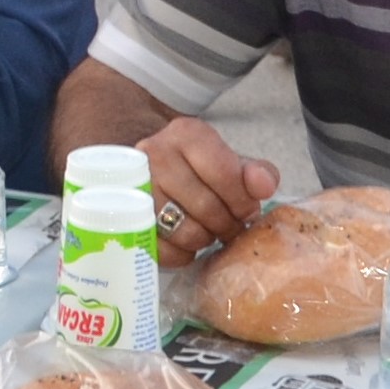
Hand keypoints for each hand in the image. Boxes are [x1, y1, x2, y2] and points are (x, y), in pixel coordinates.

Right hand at [139, 117, 278, 264]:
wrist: (151, 171)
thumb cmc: (196, 169)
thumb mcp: (229, 162)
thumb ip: (255, 173)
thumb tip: (264, 186)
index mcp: (186, 134)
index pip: (224, 173)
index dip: (243, 201)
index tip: (248, 212)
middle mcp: (155, 155)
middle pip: (206, 206)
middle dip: (227, 224)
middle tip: (231, 227)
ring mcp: (135, 188)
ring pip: (186, 232)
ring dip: (206, 239)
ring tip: (209, 232)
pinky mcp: (125, 221)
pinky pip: (166, 251)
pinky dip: (183, 254)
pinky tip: (188, 243)